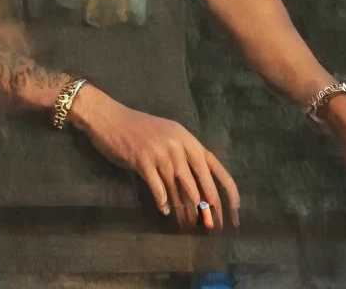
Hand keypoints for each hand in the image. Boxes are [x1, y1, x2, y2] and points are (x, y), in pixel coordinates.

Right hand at [68, 84, 240, 232]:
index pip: (214, 165)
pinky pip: (158, 188)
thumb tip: (197, 192)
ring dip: (184, 211)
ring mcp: (160, 151)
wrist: (110, 118)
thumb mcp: (167, 137)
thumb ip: (182, 158)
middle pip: (199, 182)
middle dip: (208, 208)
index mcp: (187, 138)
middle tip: (211, 228)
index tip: (235, 210)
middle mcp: (177, 144)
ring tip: (187, 226)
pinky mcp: (143, 160)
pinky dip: (163, 202)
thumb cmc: (139, 129)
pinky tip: (164, 210)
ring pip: (179, 189)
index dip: (227, 188)